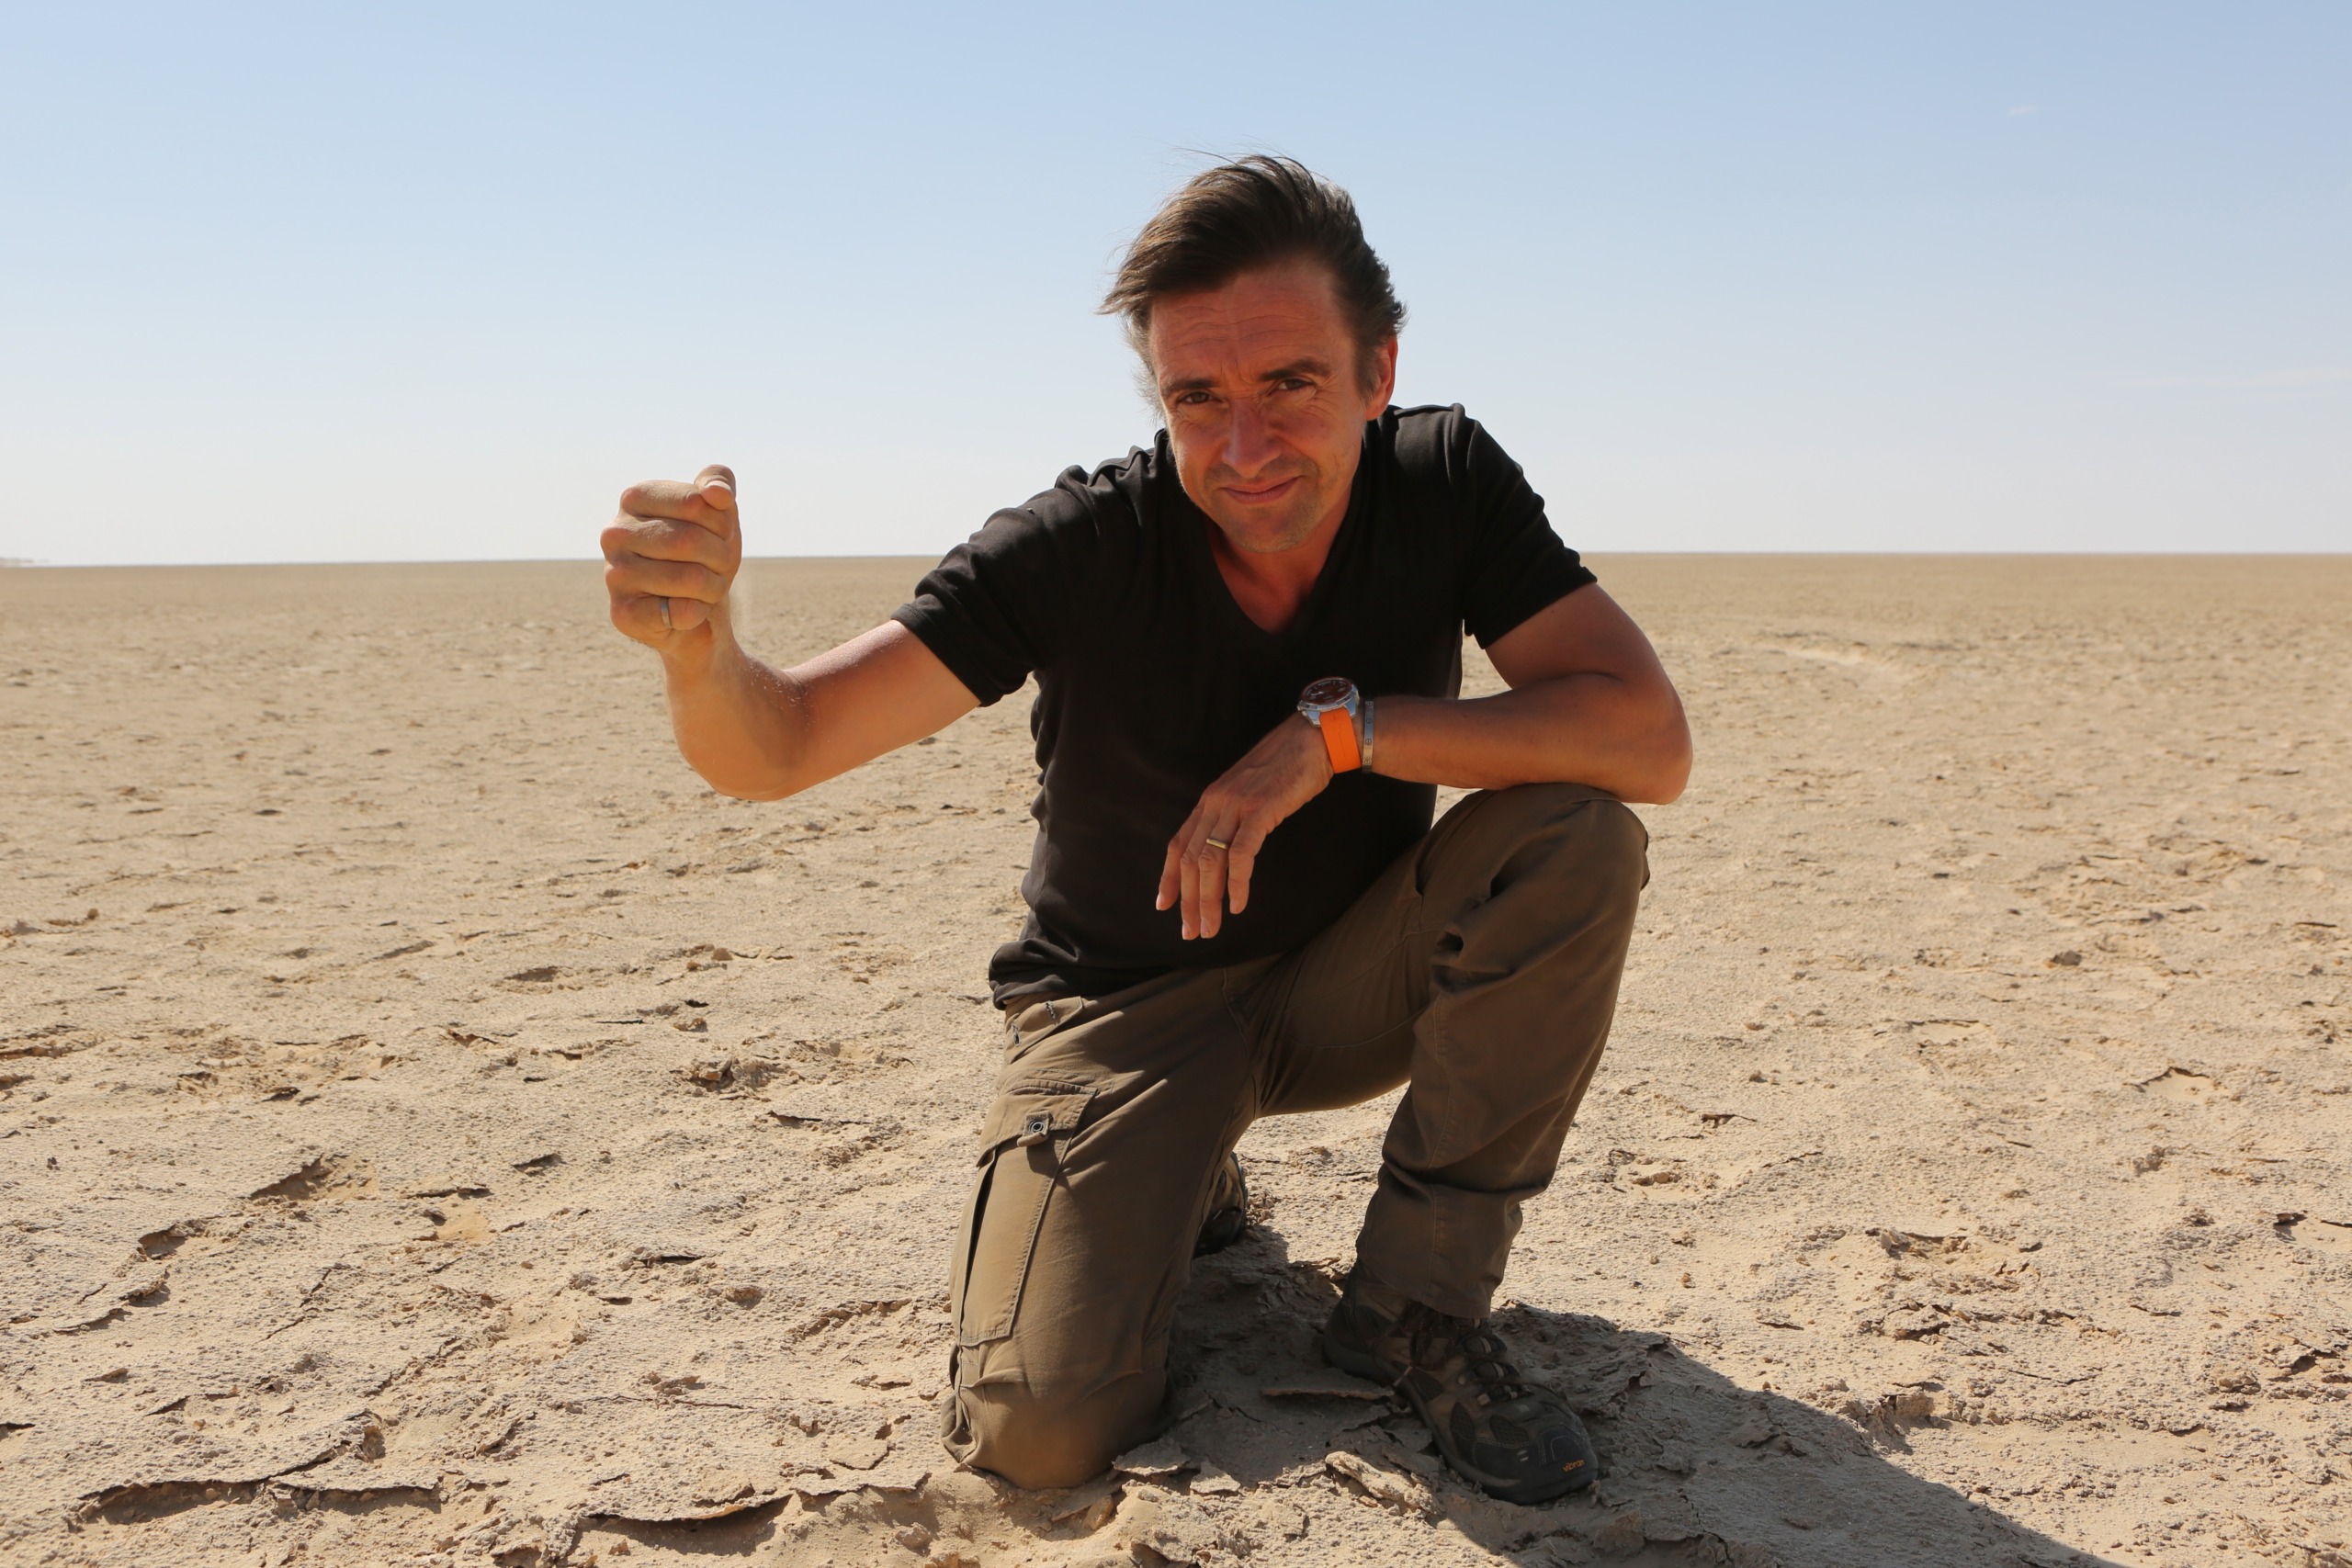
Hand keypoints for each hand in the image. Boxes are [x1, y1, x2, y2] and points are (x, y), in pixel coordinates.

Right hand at [602, 464, 741, 654]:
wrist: (698, 608)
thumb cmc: (705, 553)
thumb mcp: (719, 512)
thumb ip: (718, 483)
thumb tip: (717, 493)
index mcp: (635, 498)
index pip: (696, 502)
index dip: (723, 524)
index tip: (720, 535)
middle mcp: (614, 533)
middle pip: (691, 540)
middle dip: (721, 558)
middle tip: (718, 568)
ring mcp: (614, 574)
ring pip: (690, 578)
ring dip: (714, 587)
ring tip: (704, 588)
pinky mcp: (623, 613)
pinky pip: (680, 612)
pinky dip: (697, 613)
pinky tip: (687, 610)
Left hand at [1156, 713, 1332, 939]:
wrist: (1311, 739)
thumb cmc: (1285, 769)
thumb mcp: (1248, 793)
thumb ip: (1232, 817)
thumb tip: (1225, 849)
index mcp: (1209, 801)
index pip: (1178, 845)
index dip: (1168, 878)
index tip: (1164, 905)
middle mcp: (1215, 804)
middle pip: (1191, 860)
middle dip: (1188, 901)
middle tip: (1192, 931)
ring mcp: (1236, 806)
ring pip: (1210, 861)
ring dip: (1208, 900)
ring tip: (1212, 927)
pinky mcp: (1260, 810)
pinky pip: (1241, 854)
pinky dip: (1237, 884)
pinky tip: (1239, 905)